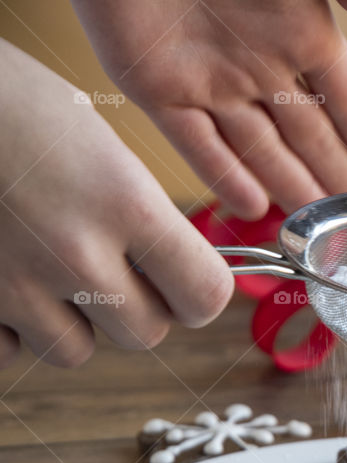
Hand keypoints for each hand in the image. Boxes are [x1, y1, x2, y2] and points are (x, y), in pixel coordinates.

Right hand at [0, 42, 233, 367]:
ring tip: (47, 268)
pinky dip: (11, 329)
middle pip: (145, 333)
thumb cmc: (10, 105)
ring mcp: (15, 285)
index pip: (204, 293)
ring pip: (76, 349)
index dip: (199, 295)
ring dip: (72, 322)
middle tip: (111, 270)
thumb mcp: (99, 145)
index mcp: (127, 203)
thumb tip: (176, 268)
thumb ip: (142, 214)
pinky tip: (4, 281)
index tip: (187, 285)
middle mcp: (77, 254)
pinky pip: (11, 352)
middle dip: (137, 309)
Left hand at [71, 0, 346, 218]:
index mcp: (301, 29)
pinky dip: (224, 175)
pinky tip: (254, 207)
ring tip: (314, 228)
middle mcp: (261, 62)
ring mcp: (210, 79)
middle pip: (308, 135)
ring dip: (288, 187)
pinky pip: (197, 143)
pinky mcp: (157, 87)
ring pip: (259, 149)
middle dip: (334, 178)